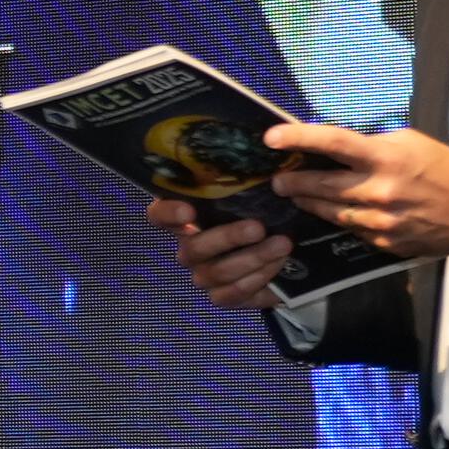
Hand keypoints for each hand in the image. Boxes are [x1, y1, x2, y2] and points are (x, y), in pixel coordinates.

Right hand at [146, 197, 295, 309]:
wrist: (289, 253)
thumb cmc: (268, 216)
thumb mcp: (258, 195)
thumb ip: (246, 182)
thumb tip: (259, 151)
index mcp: (190, 221)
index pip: (158, 216)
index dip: (167, 215)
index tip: (189, 211)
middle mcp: (191, 249)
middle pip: (192, 249)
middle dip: (227, 238)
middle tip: (258, 227)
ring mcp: (204, 275)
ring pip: (215, 272)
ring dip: (252, 258)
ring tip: (283, 244)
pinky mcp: (223, 297)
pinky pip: (232, 293)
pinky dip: (257, 280)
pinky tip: (278, 265)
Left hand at [265, 122, 448, 261]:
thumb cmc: (446, 169)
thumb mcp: (411, 143)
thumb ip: (373, 144)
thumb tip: (335, 144)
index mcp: (387, 159)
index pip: (334, 143)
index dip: (299, 138)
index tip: (270, 137)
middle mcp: (379, 191)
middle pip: (319, 185)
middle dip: (292, 182)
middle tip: (278, 180)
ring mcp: (380, 220)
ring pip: (329, 211)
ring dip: (310, 202)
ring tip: (297, 194)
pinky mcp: (384, 242)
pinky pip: (350, 229)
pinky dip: (340, 218)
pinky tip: (335, 211)